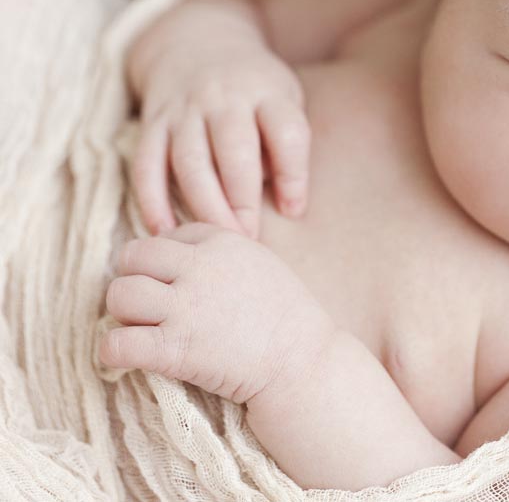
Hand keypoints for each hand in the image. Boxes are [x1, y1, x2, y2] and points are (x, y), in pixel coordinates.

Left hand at [99, 223, 333, 404]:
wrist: (303, 364)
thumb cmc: (290, 320)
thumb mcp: (262, 265)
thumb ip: (223, 254)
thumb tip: (181, 256)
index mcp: (223, 242)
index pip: (168, 236)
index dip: (165, 262)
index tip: (178, 285)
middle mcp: (199, 267)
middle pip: (133, 257)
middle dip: (135, 280)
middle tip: (150, 306)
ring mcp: (185, 307)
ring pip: (119, 295)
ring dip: (124, 314)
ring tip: (142, 329)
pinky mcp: (174, 349)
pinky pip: (115, 343)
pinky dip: (113, 352)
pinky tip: (129, 357)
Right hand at [130, 9, 310, 238]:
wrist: (197, 40)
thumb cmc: (254, 89)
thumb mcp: (284, 99)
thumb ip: (286, 145)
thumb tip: (285, 204)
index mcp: (266, 93)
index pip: (286, 133)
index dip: (293, 175)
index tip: (294, 211)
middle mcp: (224, 98)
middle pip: (234, 151)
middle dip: (242, 199)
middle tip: (250, 238)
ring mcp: (184, 110)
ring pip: (190, 162)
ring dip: (203, 205)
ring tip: (217, 239)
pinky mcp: (152, 123)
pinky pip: (147, 164)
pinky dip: (151, 200)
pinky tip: (164, 230)